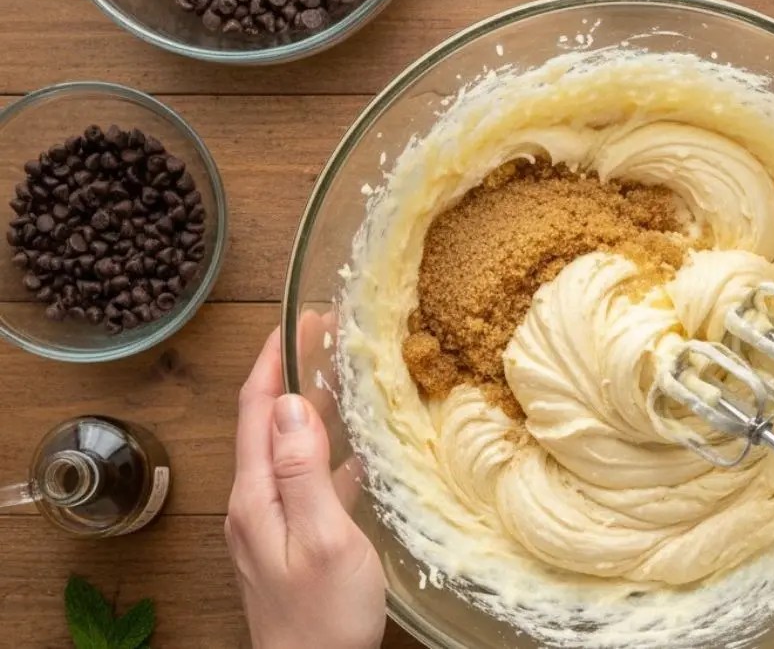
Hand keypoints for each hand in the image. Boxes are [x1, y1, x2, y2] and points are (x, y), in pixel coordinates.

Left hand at [226, 328, 385, 648]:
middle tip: (325, 337)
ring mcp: (269, 524)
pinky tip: (355, 454)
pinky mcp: (289, 541)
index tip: (300, 320)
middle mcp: (254, 504)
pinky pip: (303, 480)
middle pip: (265, 423)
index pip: (256, 409)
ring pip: (286, 449)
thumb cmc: (323, 618)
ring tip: (340, 379)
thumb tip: (289, 404)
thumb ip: (303, 470)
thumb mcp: (322, 538)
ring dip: (307, 410)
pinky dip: (325, 453)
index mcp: (256, 497)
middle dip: (289, 374)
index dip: (274, 359)